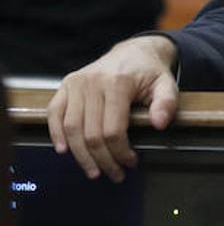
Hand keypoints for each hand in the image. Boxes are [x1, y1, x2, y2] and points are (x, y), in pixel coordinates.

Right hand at [47, 35, 178, 182]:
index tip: (131, 162)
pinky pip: (54, 113)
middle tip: (114, 174)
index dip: (120, 152)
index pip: (113, 130)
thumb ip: (167, 103)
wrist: (134, 52)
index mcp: (118, 83)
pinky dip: (56, 133)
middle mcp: (93, 82)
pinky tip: (65, 150)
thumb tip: (159, 124)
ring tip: (93, 171)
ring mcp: (76, 83)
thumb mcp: (167, 84)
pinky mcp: (66, 84)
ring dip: (80, 155)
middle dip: (103, 160)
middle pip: (91, 133)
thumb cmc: (150, 71)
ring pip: (71, 128)